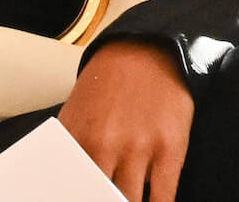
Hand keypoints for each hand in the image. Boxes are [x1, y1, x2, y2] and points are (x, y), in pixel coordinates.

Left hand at [58, 42, 193, 201]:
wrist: (145, 52)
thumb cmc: (107, 87)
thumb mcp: (77, 114)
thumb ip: (72, 149)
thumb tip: (69, 182)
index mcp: (76, 137)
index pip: (70, 184)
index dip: (77, 194)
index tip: (83, 195)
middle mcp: (104, 145)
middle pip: (100, 197)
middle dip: (102, 200)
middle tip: (104, 198)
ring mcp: (138, 148)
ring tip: (127, 200)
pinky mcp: (169, 150)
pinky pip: (163, 197)